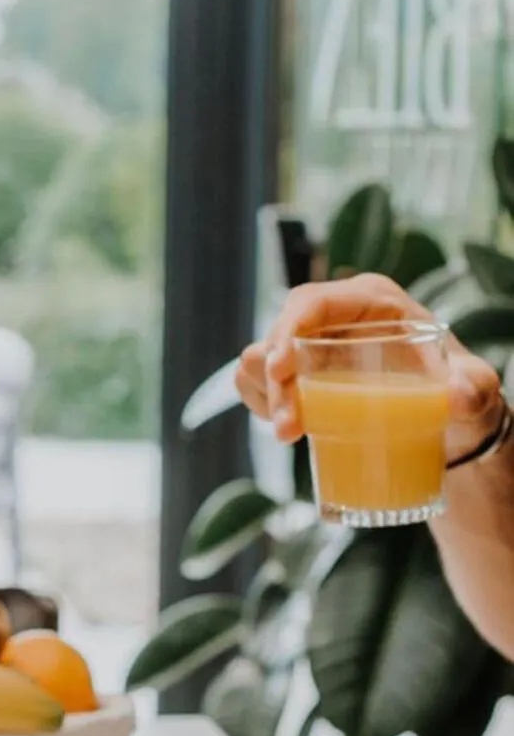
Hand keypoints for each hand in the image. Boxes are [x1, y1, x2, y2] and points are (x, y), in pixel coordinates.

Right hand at [234, 275, 503, 462]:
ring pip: (261, 360)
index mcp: (371, 301)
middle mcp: (336, 317)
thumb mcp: (475, 387)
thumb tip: (458, 397)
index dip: (287, 331)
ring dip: (265, 397)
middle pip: (280, 334)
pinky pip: (260, 382)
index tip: (282, 371)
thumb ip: (475, 388)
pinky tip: (288, 426)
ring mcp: (313, 345)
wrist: (444, 419)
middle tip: (290, 430)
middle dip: (275, 382)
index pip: (312, 302)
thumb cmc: (457, 392)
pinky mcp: (300, 373)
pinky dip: (263, 403)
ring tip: (291, 434)